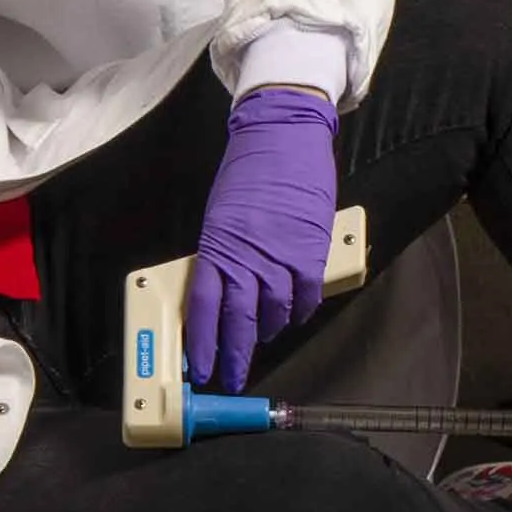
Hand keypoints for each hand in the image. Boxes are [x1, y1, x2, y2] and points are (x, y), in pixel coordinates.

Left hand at [185, 84, 344, 387]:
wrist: (283, 134)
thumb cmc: (249, 171)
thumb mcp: (221, 214)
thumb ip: (220, 254)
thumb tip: (217, 294)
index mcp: (216, 245)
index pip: (203, 307)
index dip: (202, 343)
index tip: (200, 368)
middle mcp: (246, 255)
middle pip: (237, 320)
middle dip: (234, 355)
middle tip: (232, 377)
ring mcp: (281, 255)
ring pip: (273, 312)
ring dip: (266, 331)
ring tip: (261, 337)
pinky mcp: (310, 251)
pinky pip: (304, 296)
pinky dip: (299, 311)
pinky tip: (292, 315)